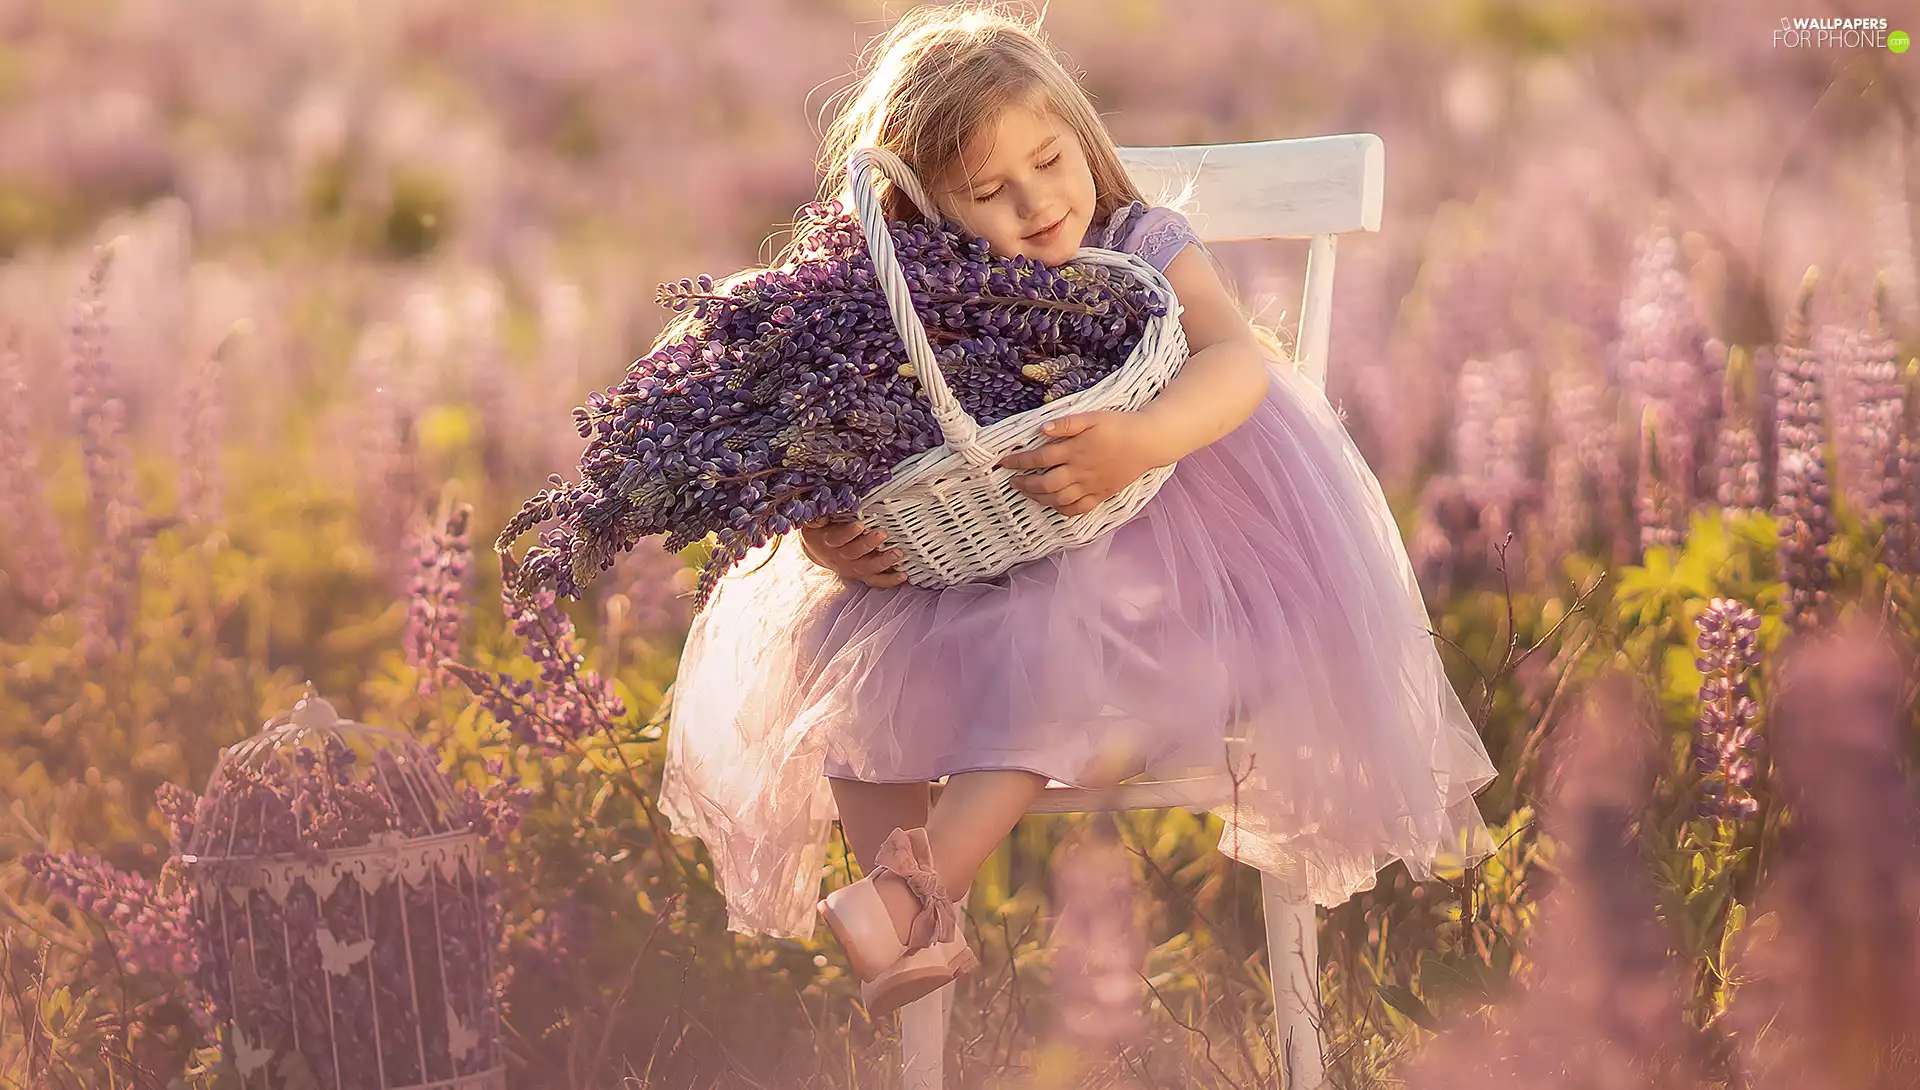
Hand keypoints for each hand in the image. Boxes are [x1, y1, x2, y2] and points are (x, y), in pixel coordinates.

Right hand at [799, 518, 907, 587]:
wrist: (817, 551)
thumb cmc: (820, 531)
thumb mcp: (813, 522)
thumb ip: (817, 517)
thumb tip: (821, 513)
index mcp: (828, 542)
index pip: (837, 539)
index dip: (848, 533)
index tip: (859, 525)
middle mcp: (841, 557)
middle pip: (855, 554)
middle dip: (869, 544)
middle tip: (883, 534)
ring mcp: (853, 568)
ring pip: (868, 568)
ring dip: (884, 562)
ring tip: (898, 553)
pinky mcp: (862, 575)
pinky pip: (876, 580)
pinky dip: (890, 580)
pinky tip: (904, 575)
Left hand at [997, 410, 1163, 516]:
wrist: (1148, 442)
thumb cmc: (1119, 425)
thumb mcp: (1093, 417)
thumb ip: (1067, 423)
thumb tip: (1042, 429)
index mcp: (1076, 450)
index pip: (1039, 459)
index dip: (1018, 461)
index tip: (1004, 462)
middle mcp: (1080, 471)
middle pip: (1045, 484)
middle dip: (1024, 484)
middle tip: (1012, 481)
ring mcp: (1091, 486)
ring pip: (1059, 500)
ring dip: (1039, 498)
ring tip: (1028, 493)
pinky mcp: (1101, 494)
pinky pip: (1078, 509)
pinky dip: (1062, 509)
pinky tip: (1053, 504)